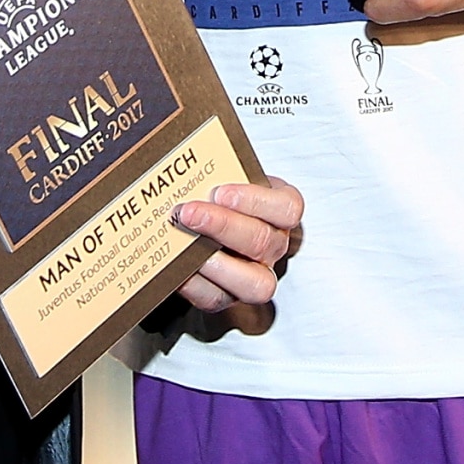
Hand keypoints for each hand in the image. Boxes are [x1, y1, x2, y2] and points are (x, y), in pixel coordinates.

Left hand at [170, 176, 303, 314]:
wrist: (207, 220)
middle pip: (263, 242)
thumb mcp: (229, 176)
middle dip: (222, 226)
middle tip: (188, 213)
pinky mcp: (228, 296)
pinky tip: (176, 266)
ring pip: (254, 283)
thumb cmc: (221, 195)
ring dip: (216, 263)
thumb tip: (187, 165)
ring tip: (185, 242)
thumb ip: (219, 171)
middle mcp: (274, 246)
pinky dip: (194, 284)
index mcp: (281, 211)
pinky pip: (217, 298)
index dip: (255, 201)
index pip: (287, 208)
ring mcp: (256, 275)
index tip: (221, 191)